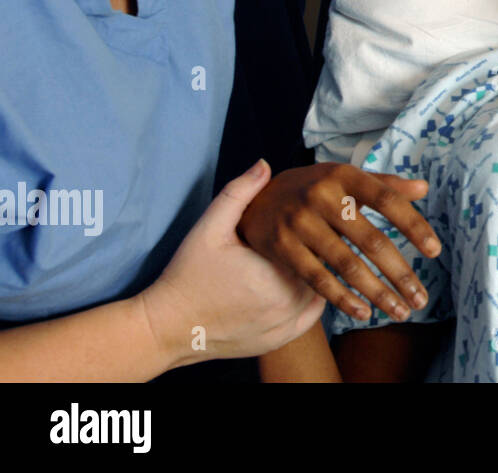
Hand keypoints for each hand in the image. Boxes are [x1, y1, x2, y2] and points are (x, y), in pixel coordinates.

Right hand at [138, 160, 326, 368]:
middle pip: (320, 268)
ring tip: (310, 256)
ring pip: (318, 292)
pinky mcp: (278, 340)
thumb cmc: (187, 276)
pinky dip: (310, 300)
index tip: (314, 218)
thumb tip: (264, 164)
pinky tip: (302, 283)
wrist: (168, 327)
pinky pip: (310, 317)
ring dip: (317, 276)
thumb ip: (238, 194)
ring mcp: (283, 325)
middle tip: (314, 235)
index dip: (316, 229)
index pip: (317, 243)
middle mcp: (286, 302)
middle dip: (318, 251)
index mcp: (276, 271)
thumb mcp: (208, 229)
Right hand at [236, 163, 439, 321]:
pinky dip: (343, 299)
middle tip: (421, 298)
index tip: (435, 251)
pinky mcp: (282, 246)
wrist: (256, 199)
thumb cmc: (315, 189)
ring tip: (400, 311)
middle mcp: (322, 196)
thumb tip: (424, 188)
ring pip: (347, 265)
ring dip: (378, 293)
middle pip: (371, 240)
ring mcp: (300, 222)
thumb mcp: (345, 178)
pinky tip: (364, 312)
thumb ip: (385, 184)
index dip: (414, 225)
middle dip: (400, 273)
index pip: (388, 200)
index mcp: (344, 175)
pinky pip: (318, 279)